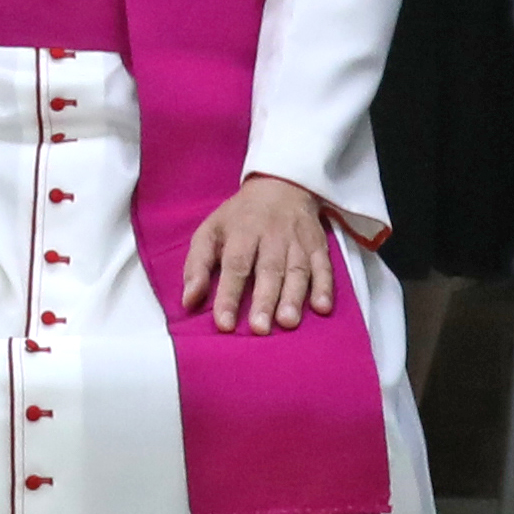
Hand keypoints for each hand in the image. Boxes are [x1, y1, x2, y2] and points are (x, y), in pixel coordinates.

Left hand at [180, 175, 339, 335]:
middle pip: (268, 269)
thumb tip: (188, 301)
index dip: (229, 295)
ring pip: (297, 270)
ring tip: (287, 322)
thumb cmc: (240, 217)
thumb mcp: (210, 231)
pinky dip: (325, 286)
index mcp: (241, 232)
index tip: (225, 324)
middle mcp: (271, 236)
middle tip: (260, 329)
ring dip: (294, 297)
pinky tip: (322, 307)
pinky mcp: (318, 245)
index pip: (234, 265)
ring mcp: (297, 241)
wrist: (280, 185)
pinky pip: (324, 265)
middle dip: (264, 300)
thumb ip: (197, 265)